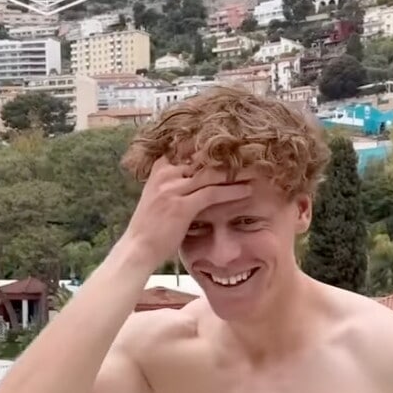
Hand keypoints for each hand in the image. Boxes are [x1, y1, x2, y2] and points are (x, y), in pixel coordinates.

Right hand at [125, 156, 251, 267]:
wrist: (138, 248)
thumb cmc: (151, 226)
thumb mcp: (159, 196)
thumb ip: (176, 183)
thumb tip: (198, 176)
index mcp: (160, 168)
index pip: (188, 147)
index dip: (211, 145)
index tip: (232, 145)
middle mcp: (165, 173)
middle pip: (203, 157)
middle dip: (228, 156)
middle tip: (250, 155)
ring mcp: (172, 188)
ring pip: (210, 173)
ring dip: (235, 172)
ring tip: (254, 172)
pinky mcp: (182, 206)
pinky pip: (212, 193)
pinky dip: (232, 191)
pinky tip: (247, 191)